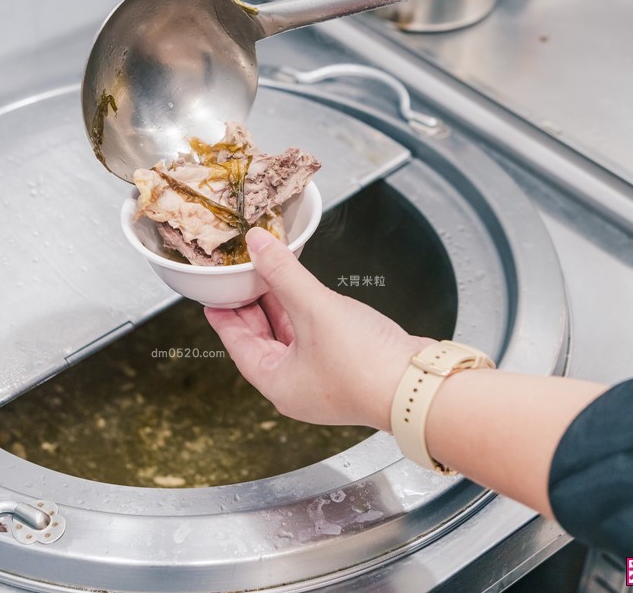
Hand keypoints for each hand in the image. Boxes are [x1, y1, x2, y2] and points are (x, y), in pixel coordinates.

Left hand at [205, 227, 433, 430]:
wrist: (418, 385)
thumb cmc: (365, 365)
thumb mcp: (313, 308)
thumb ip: (283, 273)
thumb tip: (257, 244)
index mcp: (278, 384)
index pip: (239, 347)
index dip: (225, 318)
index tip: (214, 299)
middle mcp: (298, 387)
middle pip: (263, 342)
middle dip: (253, 309)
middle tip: (240, 281)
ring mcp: (324, 380)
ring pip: (291, 339)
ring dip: (281, 309)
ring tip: (269, 280)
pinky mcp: (348, 369)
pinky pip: (315, 338)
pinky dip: (306, 315)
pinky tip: (308, 295)